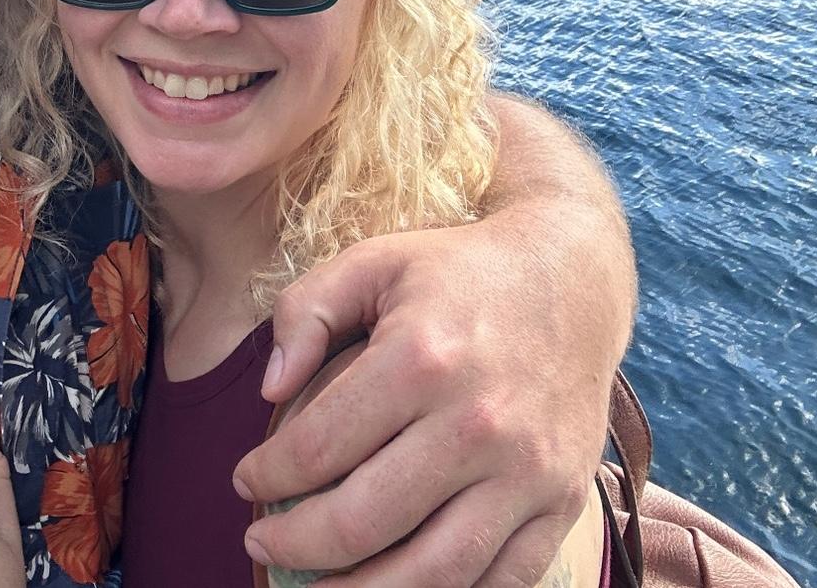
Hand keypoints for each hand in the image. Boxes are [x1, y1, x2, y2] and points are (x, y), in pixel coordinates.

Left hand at [233, 222, 619, 586]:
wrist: (571, 277)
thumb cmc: (459, 272)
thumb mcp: (374, 260)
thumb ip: (306, 311)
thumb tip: (270, 391)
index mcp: (421, 358)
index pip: (320, 446)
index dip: (267, 475)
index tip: (245, 481)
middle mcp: (477, 423)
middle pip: (366, 520)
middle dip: (295, 544)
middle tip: (260, 542)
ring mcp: (526, 471)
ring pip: (433, 571)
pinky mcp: (564, 501)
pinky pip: (501, 582)